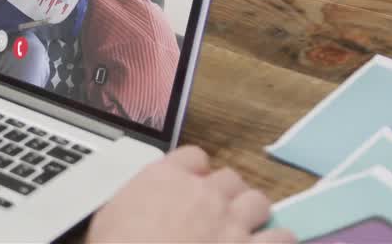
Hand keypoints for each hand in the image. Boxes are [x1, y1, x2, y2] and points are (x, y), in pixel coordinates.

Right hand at [88, 146, 294, 243]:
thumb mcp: (108, 217)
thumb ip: (132, 202)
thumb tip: (134, 208)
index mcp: (166, 177)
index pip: (194, 156)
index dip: (195, 171)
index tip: (192, 185)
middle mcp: (204, 193)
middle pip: (230, 177)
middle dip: (227, 193)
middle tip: (218, 212)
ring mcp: (232, 222)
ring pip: (259, 201)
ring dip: (253, 214)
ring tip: (245, 230)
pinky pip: (282, 237)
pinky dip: (278, 241)